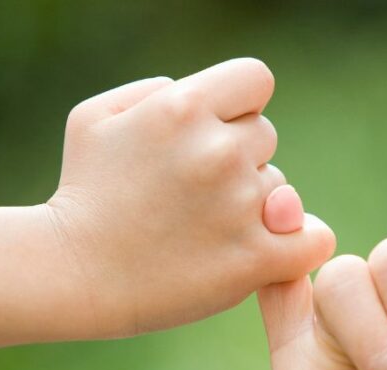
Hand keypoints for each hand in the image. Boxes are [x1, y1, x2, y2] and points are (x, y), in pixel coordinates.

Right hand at [46, 58, 333, 337]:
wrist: (73, 272)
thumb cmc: (83, 192)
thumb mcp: (96, 117)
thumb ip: (155, 90)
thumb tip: (210, 102)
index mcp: (183, 107)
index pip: (256, 80)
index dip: (237, 104)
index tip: (210, 132)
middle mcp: (217, 151)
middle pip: (265, 135)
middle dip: (236, 157)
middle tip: (191, 191)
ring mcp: (239, 206)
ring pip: (281, 189)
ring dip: (254, 204)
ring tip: (201, 227)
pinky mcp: (252, 260)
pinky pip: (313, 240)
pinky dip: (302, 244)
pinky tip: (273, 250)